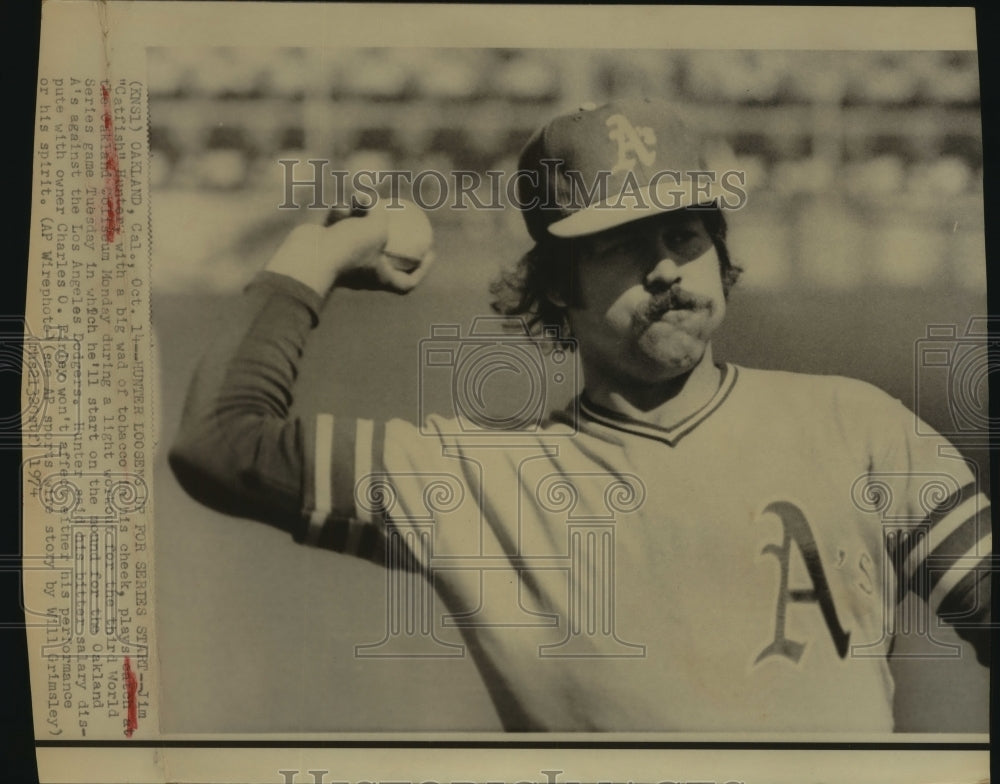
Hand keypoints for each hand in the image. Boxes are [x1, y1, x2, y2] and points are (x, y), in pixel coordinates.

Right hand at [266, 203, 433, 295]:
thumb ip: (381, 213)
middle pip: (383, 258)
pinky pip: (339, 228)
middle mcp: (362, 272)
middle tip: (403, 221)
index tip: (429, 253)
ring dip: (361, 215)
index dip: (421, 271)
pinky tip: (343, 203)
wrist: (309, 258)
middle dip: (391, 238)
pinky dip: (342, 216)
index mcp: (379, 279)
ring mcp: (343, 259)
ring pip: (358, 235)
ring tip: (364, 199)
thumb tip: (378, 203)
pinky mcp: (326, 247)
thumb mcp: (377, 227)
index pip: (406, 283)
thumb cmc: (349, 248)